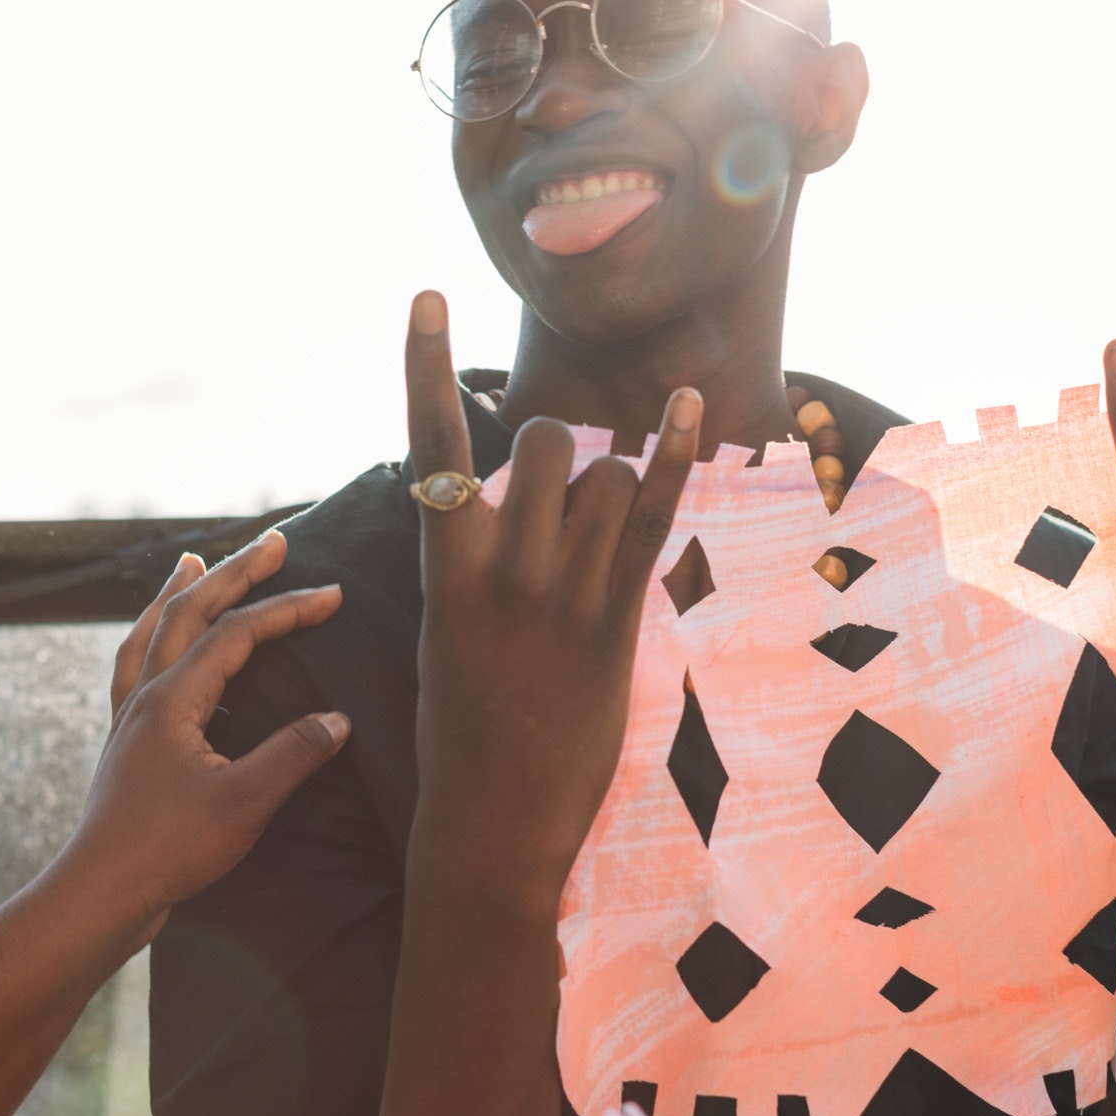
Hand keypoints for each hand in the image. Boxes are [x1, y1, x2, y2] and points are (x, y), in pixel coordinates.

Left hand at [70, 531, 349, 933]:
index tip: (333, 595)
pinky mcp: (126, 744)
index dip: (286, 609)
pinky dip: (150, 639)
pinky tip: (157, 646)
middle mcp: (145, 695)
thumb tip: (338, 720)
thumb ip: (293, 755)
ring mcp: (129, 718)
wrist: (101, 893)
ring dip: (177, 593)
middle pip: (188, 613)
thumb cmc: (169, 849)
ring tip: (191, 561)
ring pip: (151, 633)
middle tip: (273, 541)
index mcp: (173, 699)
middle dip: (234, 572)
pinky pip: (134, 668)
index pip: (236, 635)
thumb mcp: (244, 803)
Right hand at [402, 290, 699, 903]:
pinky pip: (652, 516)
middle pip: (539, 446)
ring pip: (600, 474)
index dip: (425, 367)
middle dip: (555, 452)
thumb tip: (503, 500)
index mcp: (445, 570)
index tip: (425, 297)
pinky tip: (691, 403)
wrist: (492, 817)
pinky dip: (676, 453)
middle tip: (555, 504)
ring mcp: (561, 592)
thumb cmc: (462, 730)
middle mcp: (501, 568)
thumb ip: (472, 560)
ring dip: (607, 484)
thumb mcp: (446, 633)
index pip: (430, 448)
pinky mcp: (616, 617)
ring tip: (594, 545)